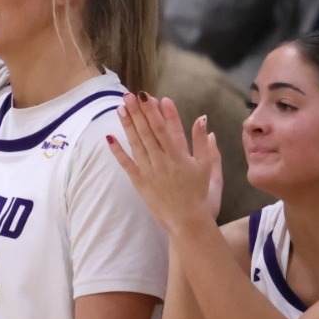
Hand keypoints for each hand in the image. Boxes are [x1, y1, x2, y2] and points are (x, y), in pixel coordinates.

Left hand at [109, 93, 223, 233]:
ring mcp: (150, 172)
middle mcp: (163, 162)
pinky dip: (118, 151)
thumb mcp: (209, 168)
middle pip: (150, 132)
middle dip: (141, 112)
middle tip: (132, 94)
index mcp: (181, 157)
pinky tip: (109, 137)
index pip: (170, 129)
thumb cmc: (202, 196)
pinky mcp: (140, 182)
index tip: (157, 97)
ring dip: (129, 124)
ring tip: (122, 106)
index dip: (163, 113)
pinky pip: (127, 164)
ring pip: (137, 143)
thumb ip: (205, 145)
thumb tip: (202, 120)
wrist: (188, 224)